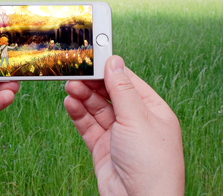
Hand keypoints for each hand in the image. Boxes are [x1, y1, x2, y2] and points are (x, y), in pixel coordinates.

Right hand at [64, 56, 183, 194]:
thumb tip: (114, 61)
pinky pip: (88, 125)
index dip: (110, 70)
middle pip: (109, 94)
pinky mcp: (102, 148)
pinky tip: (70, 103)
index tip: (92, 58)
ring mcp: (118, 135)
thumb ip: (121, 89)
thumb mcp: (136, 118)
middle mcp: (135, 121)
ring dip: (83, 97)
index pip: (128, 82)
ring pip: (96, 109)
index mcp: (152, 111)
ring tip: (70, 87)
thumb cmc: (151, 164)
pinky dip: (78, 113)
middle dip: (92, 84)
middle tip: (75, 73)